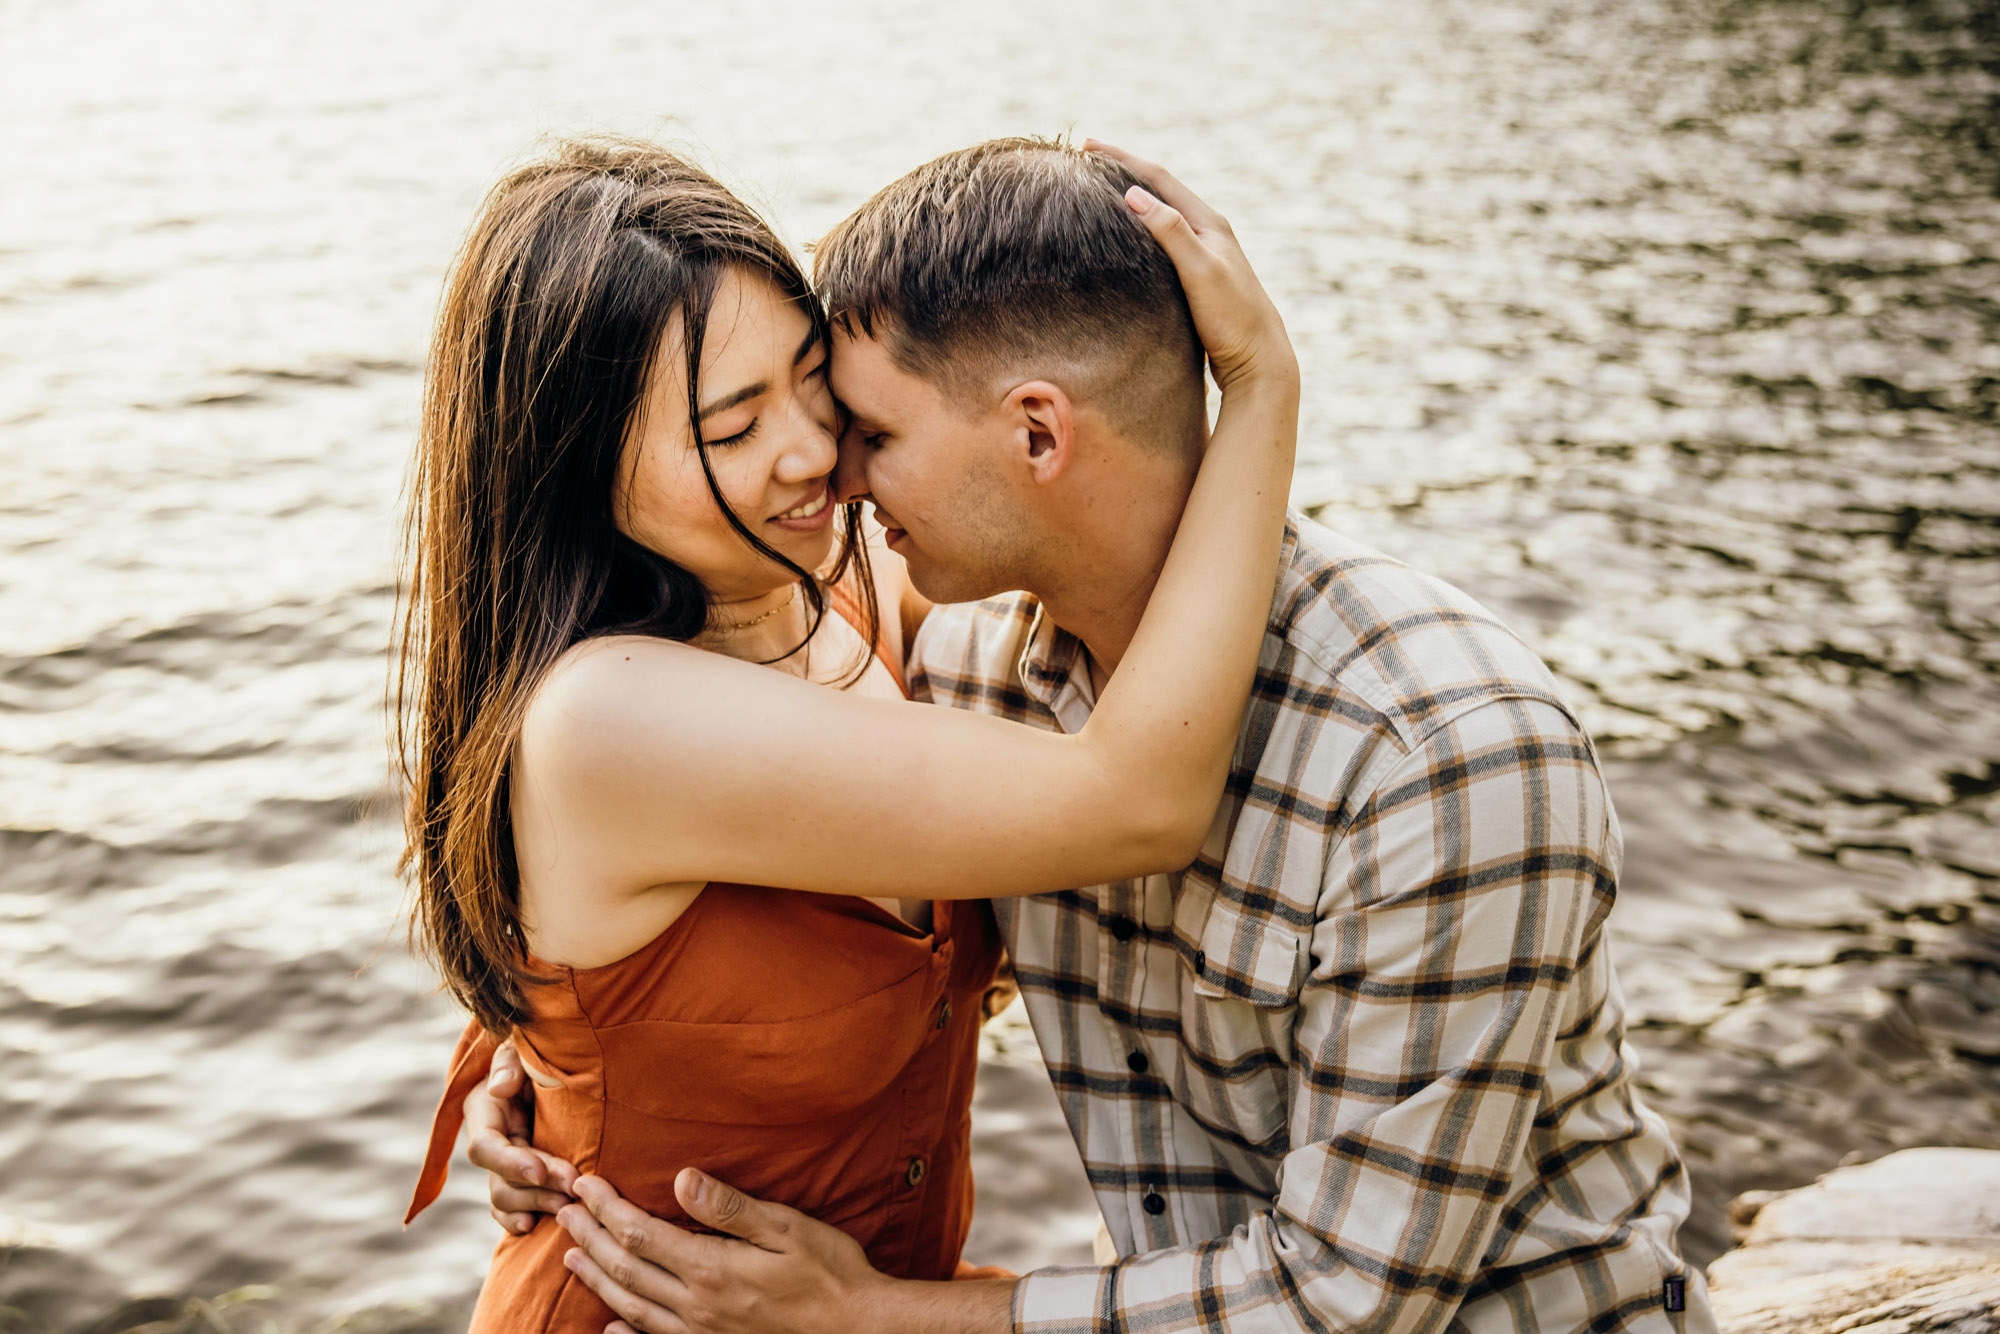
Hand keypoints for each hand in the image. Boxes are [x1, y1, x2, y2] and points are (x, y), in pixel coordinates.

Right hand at [465, 1038, 578, 1233]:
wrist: (560, 1061)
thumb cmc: (539, 1048)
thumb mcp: (522, 1046)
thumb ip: (510, 1062)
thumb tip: (500, 1087)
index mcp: (485, 1110)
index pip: (485, 1146)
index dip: (509, 1163)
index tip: (540, 1171)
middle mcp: (491, 1140)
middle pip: (501, 1178)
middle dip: (535, 1187)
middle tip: (572, 1188)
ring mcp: (504, 1161)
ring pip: (507, 1197)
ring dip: (537, 1204)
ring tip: (569, 1205)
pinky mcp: (520, 1175)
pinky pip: (510, 1207)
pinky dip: (518, 1219)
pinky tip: (534, 1226)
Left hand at [557, 1169, 889, 1333]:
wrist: (858, 1330)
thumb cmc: (830, 1272)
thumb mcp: (787, 1227)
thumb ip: (730, 1207)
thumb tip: (681, 1180)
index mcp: (712, 1269)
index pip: (641, 1234)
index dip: (608, 1208)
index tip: (586, 1184)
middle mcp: (697, 1306)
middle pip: (627, 1269)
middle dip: (592, 1237)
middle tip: (564, 1212)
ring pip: (633, 1306)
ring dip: (598, 1279)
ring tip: (573, 1258)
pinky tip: (609, 1327)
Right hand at [1084, 139, 1297, 393]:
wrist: (1260, 362)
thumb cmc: (1232, 318)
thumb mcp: (1201, 272)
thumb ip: (1170, 232)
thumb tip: (1133, 194)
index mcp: (1209, 223)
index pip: (1159, 178)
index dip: (1122, 158)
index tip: (1086, 145)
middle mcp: (1208, 233)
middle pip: (1159, 190)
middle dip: (1123, 171)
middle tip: (1086, 160)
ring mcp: (1204, 255)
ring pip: (1160, 215)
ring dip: (1131, 198)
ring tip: (1100, 190)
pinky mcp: (1198, 278)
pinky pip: (1161, 241)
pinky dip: (1138, 230)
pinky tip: (1125, 239)